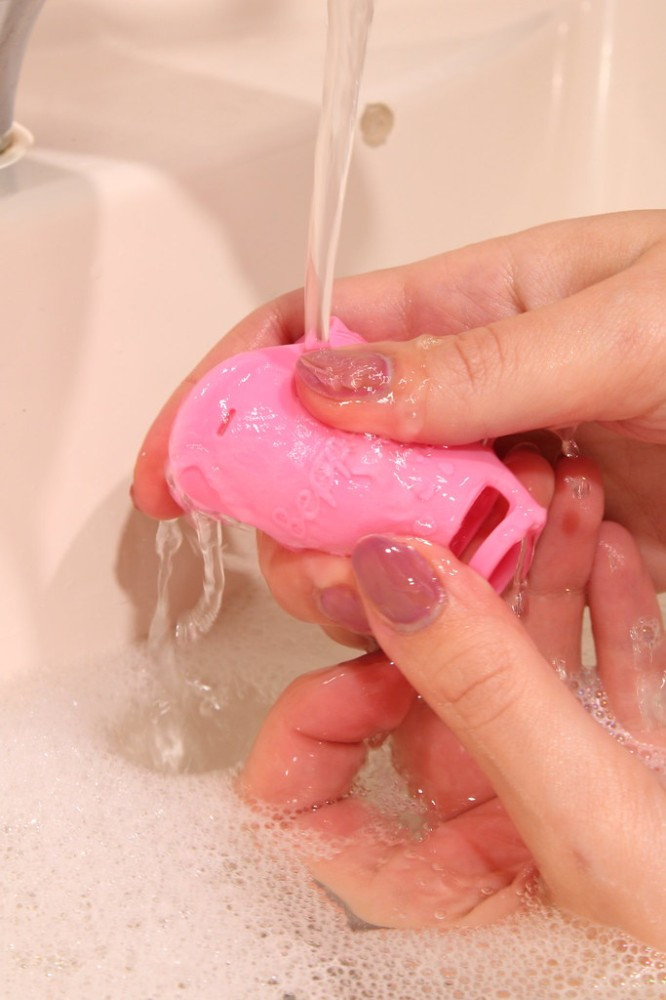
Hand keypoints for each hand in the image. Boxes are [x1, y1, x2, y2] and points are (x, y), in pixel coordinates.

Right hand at [132, 211, 665, 617]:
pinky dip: (436, 607)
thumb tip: (331, 385)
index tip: (177, 463)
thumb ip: (478, 360)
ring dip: (368, 569)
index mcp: (482, 306)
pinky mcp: (544, 547)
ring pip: (383, 527)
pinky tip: (463, 609)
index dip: (229, 394)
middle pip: (328, 452)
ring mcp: (506, 477)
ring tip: (408, 581)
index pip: (315, 333)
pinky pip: (456, 582)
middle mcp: (479, 395)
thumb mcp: (631, 323)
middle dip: (294, 510)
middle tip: (319, 558)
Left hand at [240, 456, 665, 946]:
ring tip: (552, 501)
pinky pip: (598, 675)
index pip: (298, 797)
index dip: (315, 710)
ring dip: (535, 576)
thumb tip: (394, 580)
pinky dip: (603, 608)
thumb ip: (488, 696)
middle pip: (423, 695)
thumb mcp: (584, 826)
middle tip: (460, 516)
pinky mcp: (629, 774)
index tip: (372, 644)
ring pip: (516, 668)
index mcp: (432, 887)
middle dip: (446, 594)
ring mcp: (557, 799)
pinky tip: (608, 551)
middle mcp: (484, 838)